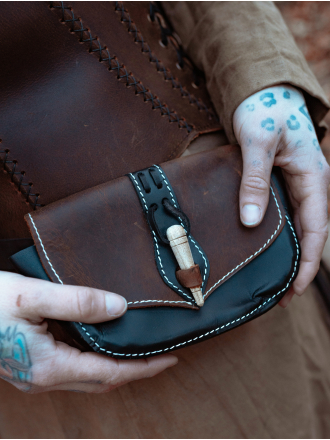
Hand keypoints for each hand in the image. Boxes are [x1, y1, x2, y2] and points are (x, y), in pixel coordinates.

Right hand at [0, 271, 176, 392]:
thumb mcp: (33, 296)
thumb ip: (78, 302)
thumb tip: (119, 307)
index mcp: (50, 365)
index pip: (111, 373)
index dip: (144, 367)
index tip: (170, 359)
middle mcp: (45, 378)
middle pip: (102, 382)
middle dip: (135, 371)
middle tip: (160, 357)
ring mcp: (36, 376)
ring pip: (87, 378)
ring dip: (115, 367)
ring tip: (137, 351)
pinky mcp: (30, 366)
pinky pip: (73, 370)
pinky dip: (95, 361)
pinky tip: (101, 345)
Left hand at [233, 84, 329, 306]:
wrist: (263, 92)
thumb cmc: (264, 110)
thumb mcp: (257, 144)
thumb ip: (254, 181)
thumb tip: (252, 221)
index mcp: (314, 176)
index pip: (317, 229)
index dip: (309, 263)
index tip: (294, 289)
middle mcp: (311, 184)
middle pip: (312, 234)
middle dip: (301, 266)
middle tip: (281, 295)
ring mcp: (299, 184)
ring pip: (301, 226)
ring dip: (292, 253)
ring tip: (276, 280)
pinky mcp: (285, 182)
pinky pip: (289, 215)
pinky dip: (283, 236)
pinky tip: (269, 248)